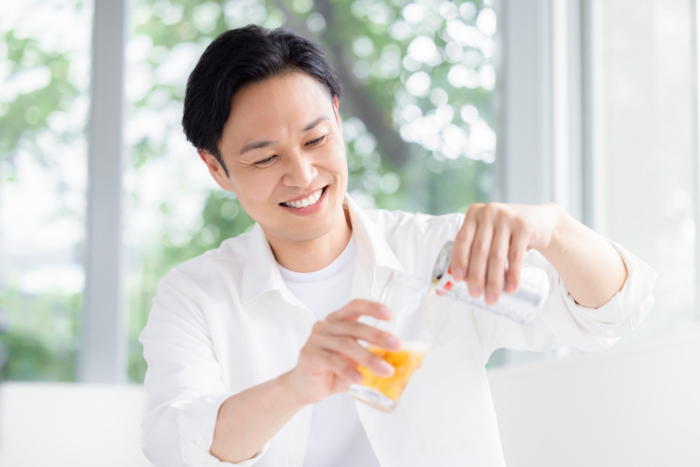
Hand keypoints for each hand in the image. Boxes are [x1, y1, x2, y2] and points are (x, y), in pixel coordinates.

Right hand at [287, 299, 401, 404]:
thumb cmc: (332, 372)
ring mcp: (315, 340)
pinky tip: (359, 380)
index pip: (355, 306)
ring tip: (386, 371)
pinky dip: (348, 370)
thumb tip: (416, 363)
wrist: (304, 388)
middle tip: (397, 346)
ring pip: (346, 345)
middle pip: (355, 326)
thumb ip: (380, 359)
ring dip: (369, 358)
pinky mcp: (309, 355)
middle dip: (378, 336)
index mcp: (337, 321)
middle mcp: (325, 326)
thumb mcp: (358, 364)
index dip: (372, 307)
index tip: (390, 315)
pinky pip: (332, 361)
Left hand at [450, 203, 561, 304]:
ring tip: (492, 298)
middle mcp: (489, 212)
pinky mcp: (524, 227)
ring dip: (494, 281)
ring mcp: (507, 218)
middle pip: (479, 250)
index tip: (458, 279)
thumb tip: (456, 279)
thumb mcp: (488, 232)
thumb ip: (474, 248)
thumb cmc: (506, 232)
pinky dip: (513, 275)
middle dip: (476, 276)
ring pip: (497, 255)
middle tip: (475, 294)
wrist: (539, 220)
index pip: (462, 239)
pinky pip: (516, 255)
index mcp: (474, 214)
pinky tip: (511, 289)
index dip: (459, 259)